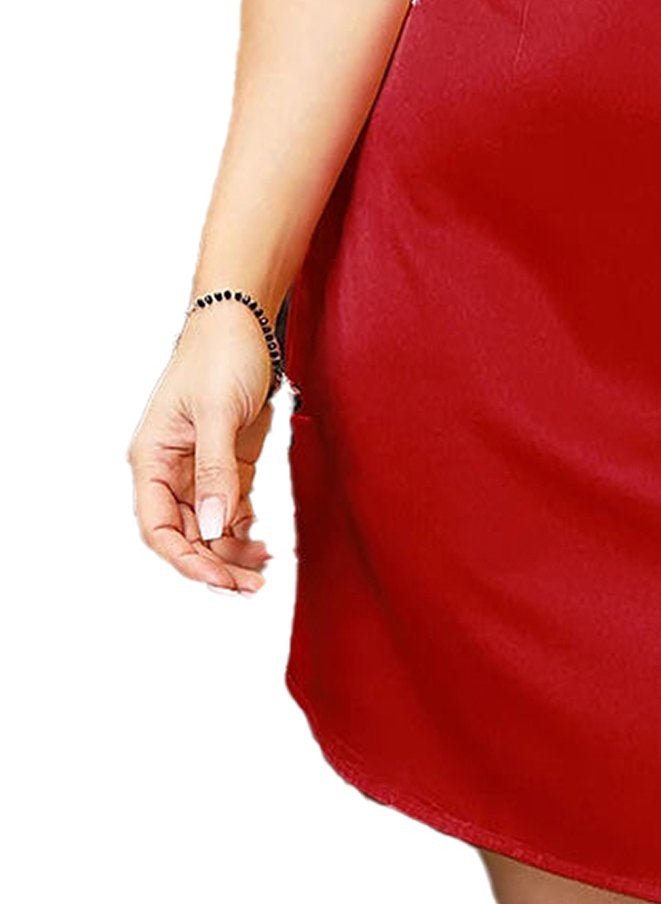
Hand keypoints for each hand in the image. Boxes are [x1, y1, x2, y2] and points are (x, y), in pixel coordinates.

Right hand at [127, 304, 276, 593]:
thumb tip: (213, 527)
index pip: (158, 528)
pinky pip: (231, 508)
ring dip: (233, 551)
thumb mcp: (218, 412)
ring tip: (265, 567)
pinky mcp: (227, 462)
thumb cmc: (220, 354)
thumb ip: (215, 471)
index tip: (219, 578)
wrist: (243, 318)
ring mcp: (199, 468)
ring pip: (210, 528)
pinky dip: (245, 529)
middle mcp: (171, 470)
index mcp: (152, 459)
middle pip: (186, 535)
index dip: (186, 560)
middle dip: (215, 563)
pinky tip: (265, 542)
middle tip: (252, 585)